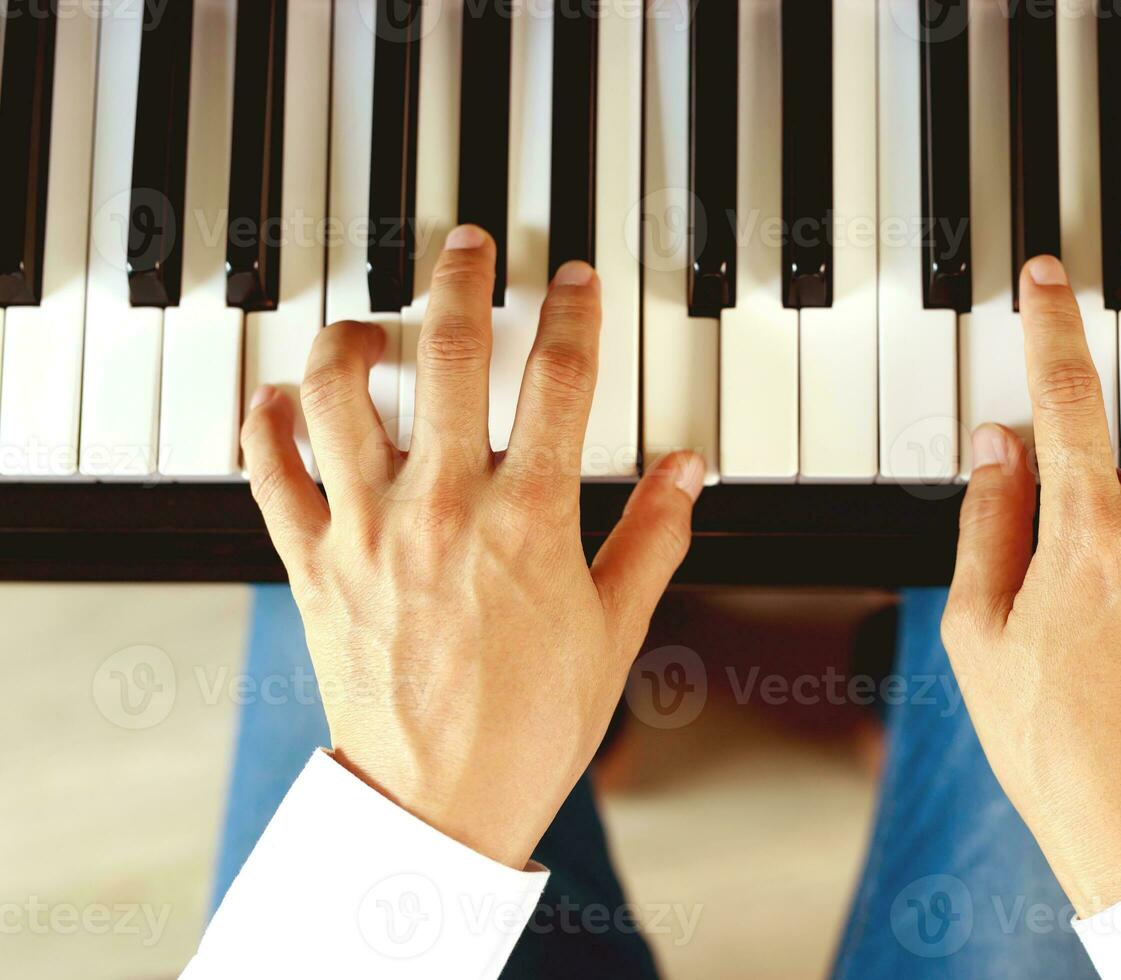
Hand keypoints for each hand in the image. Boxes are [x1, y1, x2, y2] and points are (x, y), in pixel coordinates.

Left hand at [240, 225, 704, 869]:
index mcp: (529, 520)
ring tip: (369, 322)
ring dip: (351, 337)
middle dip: (462, 279)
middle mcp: (442, 506)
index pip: (560, 380)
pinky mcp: (313, 563)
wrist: (439, 803)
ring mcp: (368, 529)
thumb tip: (688, 470)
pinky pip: (270, 473)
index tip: (576, 281)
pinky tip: (281, 399)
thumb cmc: (531, 725)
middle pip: (448, 353)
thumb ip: (653, 536)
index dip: (575, 314)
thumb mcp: (616, 629)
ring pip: (338, 392)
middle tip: (468, 246)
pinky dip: (266, 424)